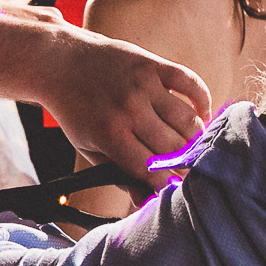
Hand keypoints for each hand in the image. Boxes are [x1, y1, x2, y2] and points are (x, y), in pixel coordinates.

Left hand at [34, 27, 210, 180]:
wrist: (61, 62)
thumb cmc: (77, 111)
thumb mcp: (88, 147)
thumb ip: (119, 175)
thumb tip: (146, 202)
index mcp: (110, 134)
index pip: (151, 168)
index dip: (168, 183)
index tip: (178, 190)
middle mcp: (130, 109)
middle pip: (175, 146)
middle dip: (185, 164)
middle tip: (189, 169)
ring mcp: (144, 85)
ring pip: (188, 119)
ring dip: (197, 137)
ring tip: (195, 146)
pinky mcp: (154, 65)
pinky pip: (191, 82)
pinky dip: (204, 100)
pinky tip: (202, 115)